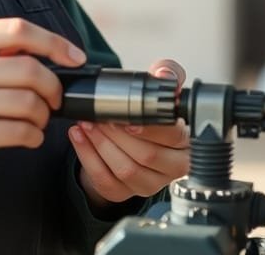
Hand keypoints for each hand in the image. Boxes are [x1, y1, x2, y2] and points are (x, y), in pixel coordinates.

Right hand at [0, 17, 87, 188]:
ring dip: (43, 116)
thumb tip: (51, 50)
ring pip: (29, 103)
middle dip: (53, 88)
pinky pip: (20, 132)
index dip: (54, 42)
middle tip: (54, 99)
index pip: (18, 30)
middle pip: (31, 70)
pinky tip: (29, 136)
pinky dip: (34, 136)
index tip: (75, 57)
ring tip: (37, 120)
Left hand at [70, 59, 189, 207]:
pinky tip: (79, 137)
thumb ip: (165, 71)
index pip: (173, 138)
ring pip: (126, 169)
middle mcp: (173, 167)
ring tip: (86, 123)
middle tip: (98, 117)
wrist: (127, 136)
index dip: (149, 129)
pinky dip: (87, 157)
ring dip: (101, 144)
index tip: (128, 119)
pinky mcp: (124, 192)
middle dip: (117, 134)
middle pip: (147, 156)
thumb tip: (164, 73)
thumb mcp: (157, 87)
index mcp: (186, 142)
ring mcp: (149, 183)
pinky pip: (105, 180)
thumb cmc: (146, 114)